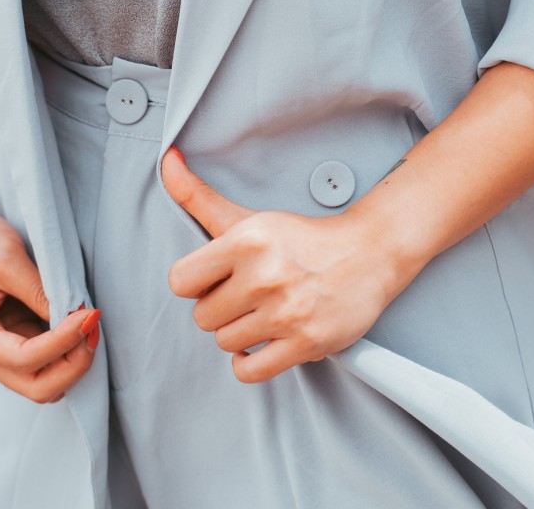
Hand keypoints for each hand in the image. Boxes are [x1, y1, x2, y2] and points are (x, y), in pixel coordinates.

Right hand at [0, 208, 100, 403]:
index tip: (90, 314)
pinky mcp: (11, 343)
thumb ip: (39, 291)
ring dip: (72, 361)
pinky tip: (79, 325)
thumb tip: (75, 317)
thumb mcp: (7, 258)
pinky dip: (66, 352)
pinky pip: (44, 363)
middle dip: (72, 364)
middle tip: (94, 327)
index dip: (63, 342)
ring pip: (43, 381)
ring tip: (89, 324)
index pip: (24, 359)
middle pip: (36, 386)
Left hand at [161, 147, 392, 383]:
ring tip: (263, 313)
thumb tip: (167, 162)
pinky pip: (250, 371)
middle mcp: (264, 275)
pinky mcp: (306, 343)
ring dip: (240, 333)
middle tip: (247, 296)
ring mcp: (286, 312)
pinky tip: (263, 342)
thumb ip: (198, 196)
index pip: (180, 281)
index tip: (217, 278)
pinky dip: (250, 363)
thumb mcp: (247, 218)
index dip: (197, 283)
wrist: (366, 254)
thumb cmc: (300, 238)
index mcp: (246, 241)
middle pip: (202, 317)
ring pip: (225, 343)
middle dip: (221, 309)